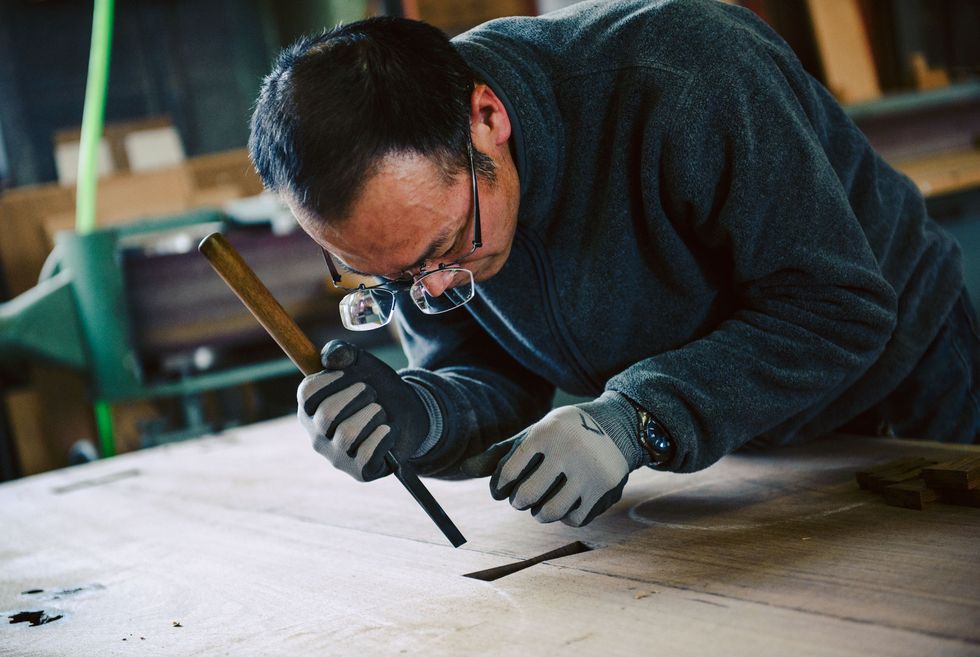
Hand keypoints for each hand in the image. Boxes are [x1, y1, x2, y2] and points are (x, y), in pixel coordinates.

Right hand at [297, 340, 429, 480]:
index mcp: (311, 408)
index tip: (350, 372)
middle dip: (358, 395)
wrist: (408, 412)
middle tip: (372, 392)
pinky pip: (367, 454)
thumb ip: (343, 353)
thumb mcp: (362, 363)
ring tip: (381, 411)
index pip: (307, 393)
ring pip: (348, 434)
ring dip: (373, 414)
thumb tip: (329, 357)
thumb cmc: (377, 388)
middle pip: (327, 414)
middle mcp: (318, 436)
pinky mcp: (359, 472)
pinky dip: (383, 437)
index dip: (331, 378)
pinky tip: (388, 430)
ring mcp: (337, 456)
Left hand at [462, 403, 638, 525]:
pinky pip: (573, 519)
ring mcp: (588, 470)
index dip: (500, 485)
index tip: (503, 487)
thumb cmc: (560, 434)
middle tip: (521, 498)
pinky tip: (565, 502)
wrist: (614, 426)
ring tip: (539, 505)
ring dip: (539, 513)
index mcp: (545, 432)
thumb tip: (463, 467)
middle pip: (526, 496)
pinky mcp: (604, 488)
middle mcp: (568, 449)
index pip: (507, 472)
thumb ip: (500, 454)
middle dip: (518, 501)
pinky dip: (564, 516)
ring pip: (549, 513)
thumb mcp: (532, 435)